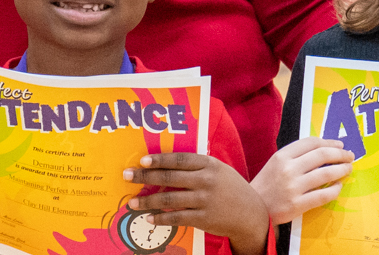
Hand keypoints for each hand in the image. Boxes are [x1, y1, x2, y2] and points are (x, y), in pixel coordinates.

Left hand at [125, 152, 269, 254]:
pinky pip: (177, 217)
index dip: (159, 159)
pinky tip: (149, 218)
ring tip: (132, 202)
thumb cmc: (230, 188)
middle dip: (145, 176)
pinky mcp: (204, 219)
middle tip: (127, 176)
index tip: (142, 161)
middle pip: (170, 177)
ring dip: (148, 201)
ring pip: (170, 198)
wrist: (252, 213)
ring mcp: (205, 200)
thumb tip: (164, 164)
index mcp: (209, 164)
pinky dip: (161, 218)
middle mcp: (206, 180)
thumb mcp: (218, 170)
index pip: (179, 159)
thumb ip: (196, 166)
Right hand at [251, 137, 353, 224]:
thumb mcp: (275, 164)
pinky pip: (323, 195)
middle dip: (340, 154)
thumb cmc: (266, 185)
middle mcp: (288, 169)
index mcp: (282, 156)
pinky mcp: (297, 205)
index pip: (311, 142)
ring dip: (342, 169)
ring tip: (348, 169)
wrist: (252, 208)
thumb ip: (295, 156)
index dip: (329, 142)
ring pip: (326, 174)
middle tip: (350, 156)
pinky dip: (335, 189)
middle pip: (322, 155)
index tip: (340, 145)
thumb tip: (323, 151)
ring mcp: (293, 187)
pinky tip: (338, 187)